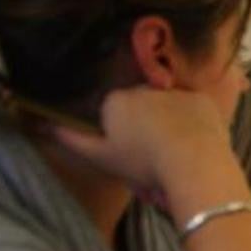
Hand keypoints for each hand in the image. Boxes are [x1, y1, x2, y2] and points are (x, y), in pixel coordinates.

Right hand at [51, 87, 245, 218]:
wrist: (193, 162)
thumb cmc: (143, 162)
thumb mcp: (101, 157)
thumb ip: (73, 140)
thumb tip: (48, 126)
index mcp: (116, 100)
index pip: (112, 109)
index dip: (119, 131)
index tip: (128, 150)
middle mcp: (144, 88)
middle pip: (140, 104)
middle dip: (144, 122)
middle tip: (153, 152)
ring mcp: (175, 92)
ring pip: (167, 106)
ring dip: (169, 121)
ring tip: (176, 150)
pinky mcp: (201, 99)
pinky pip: (193, 109)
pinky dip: (193, 122)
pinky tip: (195, 141)